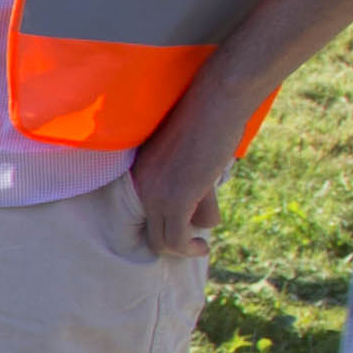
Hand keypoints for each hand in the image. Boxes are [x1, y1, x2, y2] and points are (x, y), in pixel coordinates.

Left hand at [127, 114, 237, 257]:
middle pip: (149, 233)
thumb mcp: (193, 162)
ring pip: (163, 241)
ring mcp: (156, 194)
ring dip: (183, 249)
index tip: (181, 233)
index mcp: (138, 174)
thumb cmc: (210, 125)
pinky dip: (188, 249)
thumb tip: (205, 221)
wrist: (215, 102)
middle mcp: (140, 186)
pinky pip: (175, 239)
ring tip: (198, 247)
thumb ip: (195, 192)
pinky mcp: (177, 198)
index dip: (159, 230)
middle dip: (171, 243)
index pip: (137, 217)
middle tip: (192, 244)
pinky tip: (201, 246)